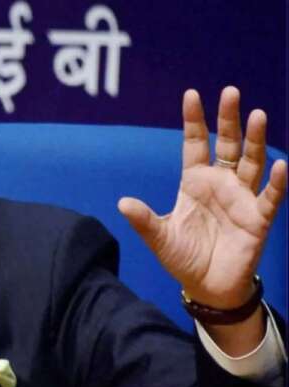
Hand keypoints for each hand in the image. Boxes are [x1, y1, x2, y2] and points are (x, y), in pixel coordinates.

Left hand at [118, 87, 286, 309]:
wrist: (207, 286)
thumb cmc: (183, 257)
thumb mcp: (159, 237)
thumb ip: (143, 220)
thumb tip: (122, 203)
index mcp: (194, 182)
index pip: (195, 144)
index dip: (194, 121)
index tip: (191, 94)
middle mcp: (220, 184)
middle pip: (226, 144)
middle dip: (228, 119)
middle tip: (230, 91)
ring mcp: (241, 198)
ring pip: (251, 162)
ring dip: (255, 139)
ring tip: (257, 114)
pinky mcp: (258, 218)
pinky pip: (269, 196)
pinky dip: (275, 181)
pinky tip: (280, 164)